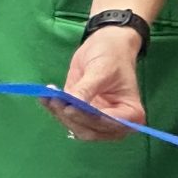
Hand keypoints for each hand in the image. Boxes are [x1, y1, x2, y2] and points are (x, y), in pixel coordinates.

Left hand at [49, 24, 144, 140]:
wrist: (106, 47)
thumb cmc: (111, 57)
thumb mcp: (100, 70)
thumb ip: (87, 89)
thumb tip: (72, 105)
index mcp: (131, 114)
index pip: (107, 123)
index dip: (87, 118)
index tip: (68, 108)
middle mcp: (117, 124)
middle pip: (90, 131)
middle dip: (70, 117)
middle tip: (54, 100)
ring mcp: (99, 122)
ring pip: (76, 128)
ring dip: (60, 114)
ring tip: (48, 96)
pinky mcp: (83, 115)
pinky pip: (68, 118)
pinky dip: (55, 110)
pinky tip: (45, 98)